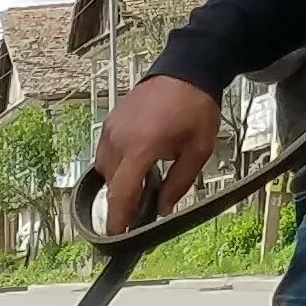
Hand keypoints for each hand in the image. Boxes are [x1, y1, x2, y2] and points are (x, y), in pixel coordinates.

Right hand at [94, 77, 220, 234]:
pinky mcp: (109, 124)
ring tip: (143, 180)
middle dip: (125, 200)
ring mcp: (110, 130)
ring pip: (106, 171)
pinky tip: (137, 162)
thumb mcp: (199, 149)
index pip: (122, 191)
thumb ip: (179, 183)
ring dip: (121, 181)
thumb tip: (162, 208)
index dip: (118, 218)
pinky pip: (106, 154)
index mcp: (142, 145)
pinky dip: (118, 165)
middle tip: (141, 209)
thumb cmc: (195, 106)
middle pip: (113, 184)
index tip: (116, 236)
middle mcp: (119, 139)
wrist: (185, 70)